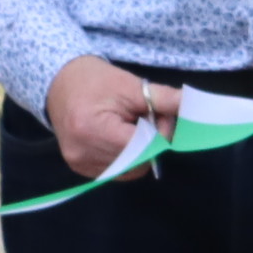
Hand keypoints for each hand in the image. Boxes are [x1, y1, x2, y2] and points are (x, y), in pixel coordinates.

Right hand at [45, 55, 167, 181]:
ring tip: (129, 126)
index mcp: (92, 129)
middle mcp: (82, 152)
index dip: (160, 133)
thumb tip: (193, 107)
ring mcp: (79, 164)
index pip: (142, 146)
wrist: (59, 83)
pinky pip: (117, 172)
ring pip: (130, 170)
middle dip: (151, 142)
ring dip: (140, 151)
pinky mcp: (80, 169)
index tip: (161, 115)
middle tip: (146, 118)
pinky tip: (118, 138)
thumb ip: (163, 99)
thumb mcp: (131, 85)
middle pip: (138, 160)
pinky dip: (126, 158)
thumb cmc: (95, 80)